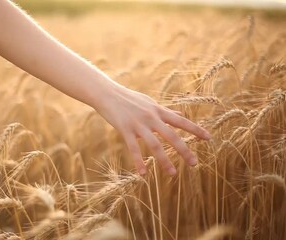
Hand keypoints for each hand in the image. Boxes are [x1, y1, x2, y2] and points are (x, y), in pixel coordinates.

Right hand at [94, 85, 210, 175]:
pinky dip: (138, 162)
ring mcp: (138, 124)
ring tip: (172, 174)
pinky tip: (143, 174)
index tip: (209, 138)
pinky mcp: (125, 129)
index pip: (181, 121)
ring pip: (154, 145)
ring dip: (164, 160)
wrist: (107, 93)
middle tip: (194, 164)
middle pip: (171, 136)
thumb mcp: (149, 102)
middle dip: (184, 150)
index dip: (195, 130)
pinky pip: (133, 148)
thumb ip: (164, 110)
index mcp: (158, 110)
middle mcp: (151, 117)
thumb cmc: (128, 98)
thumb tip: (179, 113)